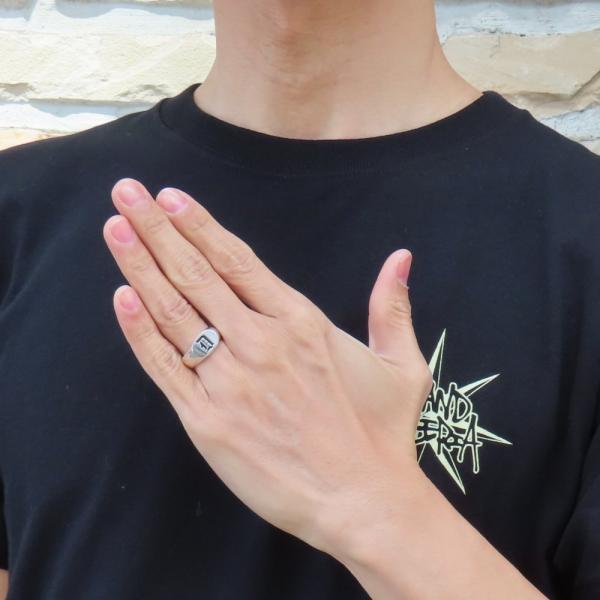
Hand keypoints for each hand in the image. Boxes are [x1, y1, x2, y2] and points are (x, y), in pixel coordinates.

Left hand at [102, 178, 432, 555]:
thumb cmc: (382, 434)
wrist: (363, 501)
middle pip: (197, 274)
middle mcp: (260, 343)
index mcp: (301, 323)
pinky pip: (165, 368)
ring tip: (115, 229)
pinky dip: (139, 332)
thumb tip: (402, 257)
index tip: (170, 198)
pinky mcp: (207, 422)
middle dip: (157, 229)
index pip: (238, 260)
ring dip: (140, 267)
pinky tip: (120, 298)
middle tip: (125, 193)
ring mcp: (230, 382)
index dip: (200, 225)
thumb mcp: (401, 365)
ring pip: (174, 312)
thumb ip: (392, 306)